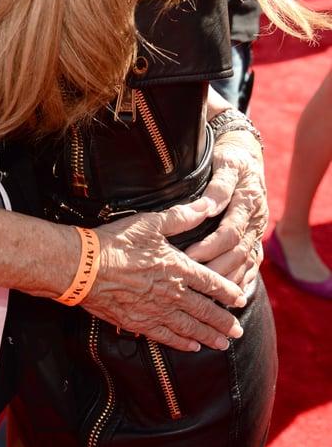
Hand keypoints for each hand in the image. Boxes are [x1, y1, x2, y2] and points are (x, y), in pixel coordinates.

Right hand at [85, 198, 246, 352]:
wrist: (84, 267)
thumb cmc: (115, 242)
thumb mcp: (150, 223)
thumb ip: (181, 216)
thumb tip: (206, 205)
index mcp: (178, 268)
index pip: (212, 283)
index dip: (228, 292)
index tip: (240, 300)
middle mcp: (173, 293)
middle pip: (206, 310)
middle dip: (224, 322)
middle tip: (238, 331)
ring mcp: (156, 311)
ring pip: (190, 327)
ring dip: (209, 335)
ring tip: (223, 344)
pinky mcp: (139, 323)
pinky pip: (167, 337)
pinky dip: (182, 343)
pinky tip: (191, 346)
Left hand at [185, 131, 266, 288]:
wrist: (248, 154)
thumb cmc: (231, 157)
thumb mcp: (226, 163)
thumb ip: (218, 186)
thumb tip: (207, 208)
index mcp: (248, 202)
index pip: (230, 233)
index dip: (209, 247)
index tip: (188, 256)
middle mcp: (256, 220)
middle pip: (238, 253)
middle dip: (216, 269)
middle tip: (193, 280)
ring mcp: (258, 231)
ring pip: (246, 262)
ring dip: (228, 279)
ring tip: (206, 292)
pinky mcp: (255, 237)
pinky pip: (252, 263)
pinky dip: (241, 279)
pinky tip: (227, 291)